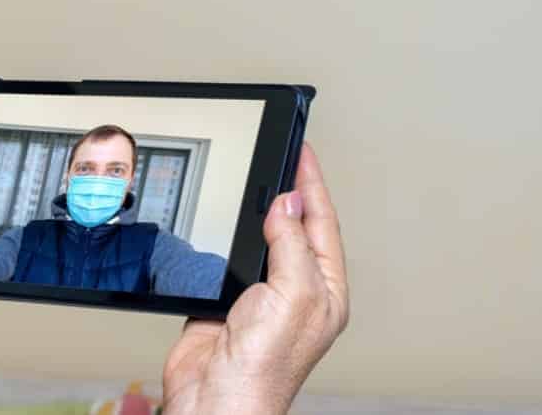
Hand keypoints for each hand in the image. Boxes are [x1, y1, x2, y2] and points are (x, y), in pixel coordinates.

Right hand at [162, 144, 348, 414]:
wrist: (216, 399)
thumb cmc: (265, 368)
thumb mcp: (293, 294)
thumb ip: (290, 245)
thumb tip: (287, 204)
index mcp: (325, 290)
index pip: (322, 223)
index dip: (312, 184)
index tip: (302, 151)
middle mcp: (296, 292)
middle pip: (295, 227)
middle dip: (289, 190)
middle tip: (281, 154)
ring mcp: (261, 297)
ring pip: (262, 240)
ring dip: (256, 211)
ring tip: (255, 177)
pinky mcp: (227, 301)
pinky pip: (230, 257)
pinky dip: (226, 235)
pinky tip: (223, 220)